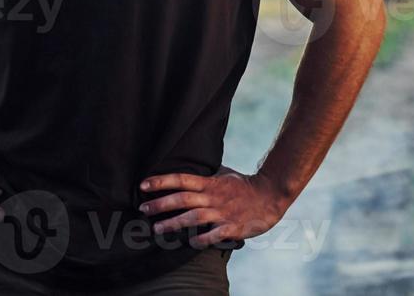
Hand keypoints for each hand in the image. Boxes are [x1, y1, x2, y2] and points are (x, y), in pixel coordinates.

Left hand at [138, 166, 290, 248]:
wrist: (270, 194)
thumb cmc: (244, 185)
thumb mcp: (224, 174)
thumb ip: (207, 174)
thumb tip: (189, 169)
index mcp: (210, 183)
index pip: (182, 179)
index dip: (161, 182)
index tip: (143, 186)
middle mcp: (213, 197)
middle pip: (183, 199)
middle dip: (161, 204)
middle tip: (143, 210)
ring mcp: (222, 212)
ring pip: (194, 217)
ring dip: (174, 223)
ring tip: (157, 229)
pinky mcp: (232, 227)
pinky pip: (214, 235)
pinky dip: (201, 240)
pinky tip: (190, 243)